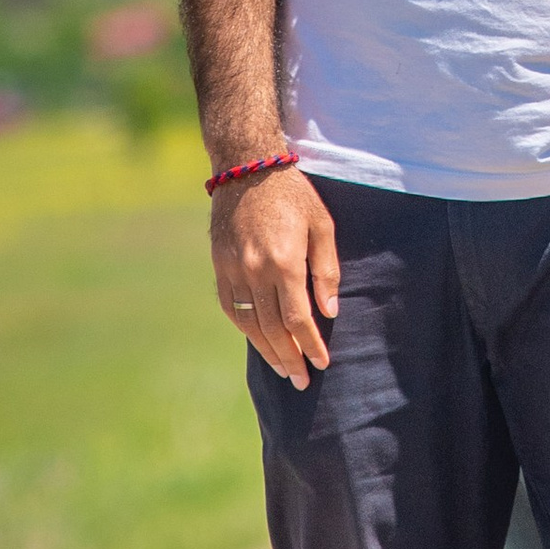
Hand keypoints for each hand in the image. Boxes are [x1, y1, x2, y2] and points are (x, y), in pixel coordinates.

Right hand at [211, 164, 338, 387]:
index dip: (310, 345)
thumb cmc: (294, 195)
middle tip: (302, 380)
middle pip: (273, 329)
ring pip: (250, 324)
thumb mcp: (322, 226)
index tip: (322, 362)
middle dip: (290, 358)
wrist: (247, 168)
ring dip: (267, 351)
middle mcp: (255, 271)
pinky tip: (258, 342)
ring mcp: (233, 270)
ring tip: (284, 369)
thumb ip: (326, 271)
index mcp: (284, 262)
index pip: (298, 319)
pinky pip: (232, 307)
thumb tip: (329, 312)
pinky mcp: (220, 266)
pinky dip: (246, 329)